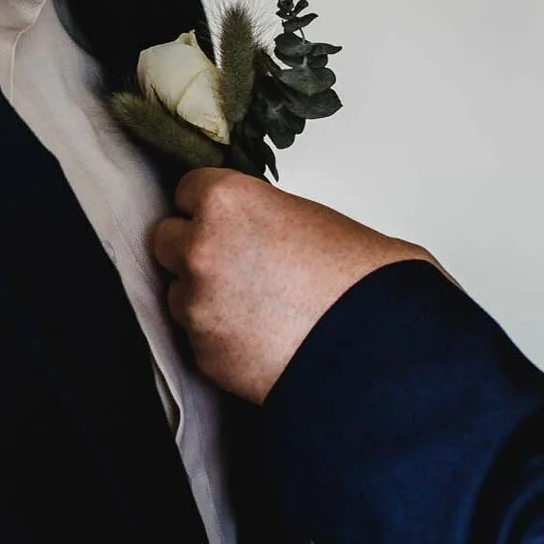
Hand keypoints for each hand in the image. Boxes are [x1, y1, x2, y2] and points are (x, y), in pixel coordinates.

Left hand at [150, 170, 433, 403]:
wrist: (378, 344)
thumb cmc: (359, 278)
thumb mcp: (308, 218)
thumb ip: (259, 217)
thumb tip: (247, 230)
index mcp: (227, 202)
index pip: (185, 190)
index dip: (208, 207)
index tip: (223, 220)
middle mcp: (200, 248)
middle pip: (164, 239)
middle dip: (191, 249)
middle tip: (234, 264)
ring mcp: (197, 305)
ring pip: (178, 293)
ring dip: (204, 298)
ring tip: (256, 308)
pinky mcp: (204, 353)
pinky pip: (197, 338)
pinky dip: (220, 338)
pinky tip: (260, 338)